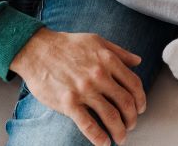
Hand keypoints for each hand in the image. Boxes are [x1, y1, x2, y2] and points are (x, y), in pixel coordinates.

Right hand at [9, 28, 144, 145]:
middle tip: (131, 125)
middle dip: (132, 117)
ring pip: (110, 115)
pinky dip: (99, 137)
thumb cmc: (67, 45)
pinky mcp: (68, 102)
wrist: (37, 50)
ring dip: (119, 130)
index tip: (140, 108)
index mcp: (108, 60)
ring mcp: (84, 90)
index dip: (140, 99)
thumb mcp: (97, 41)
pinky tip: (104, 143)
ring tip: (121, 137)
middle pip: (125, 102)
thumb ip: (119, 52)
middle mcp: (99, 75)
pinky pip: (88, 124)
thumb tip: (138, 60)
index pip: (133, 84)